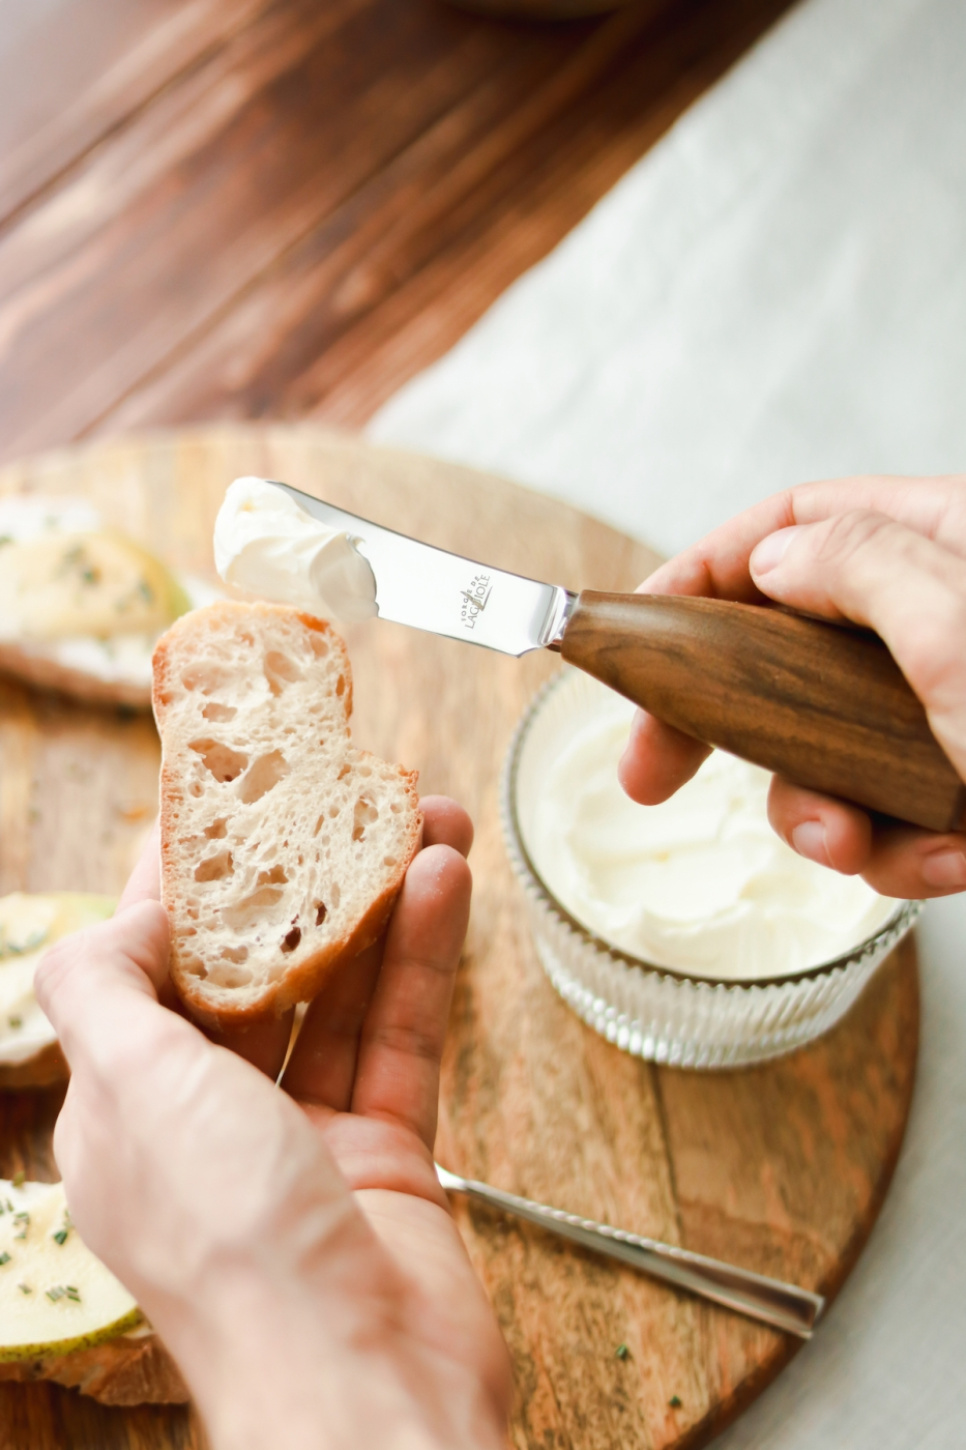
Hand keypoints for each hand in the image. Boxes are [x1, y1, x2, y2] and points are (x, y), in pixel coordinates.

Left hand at [35, 798, 510, 1449]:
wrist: (363, 1388)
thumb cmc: (231, 1246)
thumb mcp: (133, 1095)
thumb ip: (100, 993)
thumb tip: (113, 920)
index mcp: (129, 1111)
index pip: (149, 968)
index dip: (181, 882)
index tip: (219, 803)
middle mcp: (211, 1121)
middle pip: (256, 972)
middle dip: (300, 883)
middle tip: (346, 800)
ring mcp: (304, 1139)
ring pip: (342, 994)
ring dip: (379, 904)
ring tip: (426, 819)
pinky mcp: (386, 1152)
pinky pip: (403, 1035)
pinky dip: (424, 959)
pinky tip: (446, 885)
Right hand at [618, 475, 965, 898]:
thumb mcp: (958, 625)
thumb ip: (857, 566)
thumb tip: (770, 557)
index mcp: (945, 541)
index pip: (798, 522)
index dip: (706, 567)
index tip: (633, 623)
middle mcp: (940, 618)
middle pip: (790, 647)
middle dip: (724, 722)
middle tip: (649, 772)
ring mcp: (950, 708)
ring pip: (831, 750)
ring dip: (823, 812)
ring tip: (851, 839)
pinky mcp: (962, 785)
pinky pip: (892, 818)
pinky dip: (904, 853)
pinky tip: (951, 857)